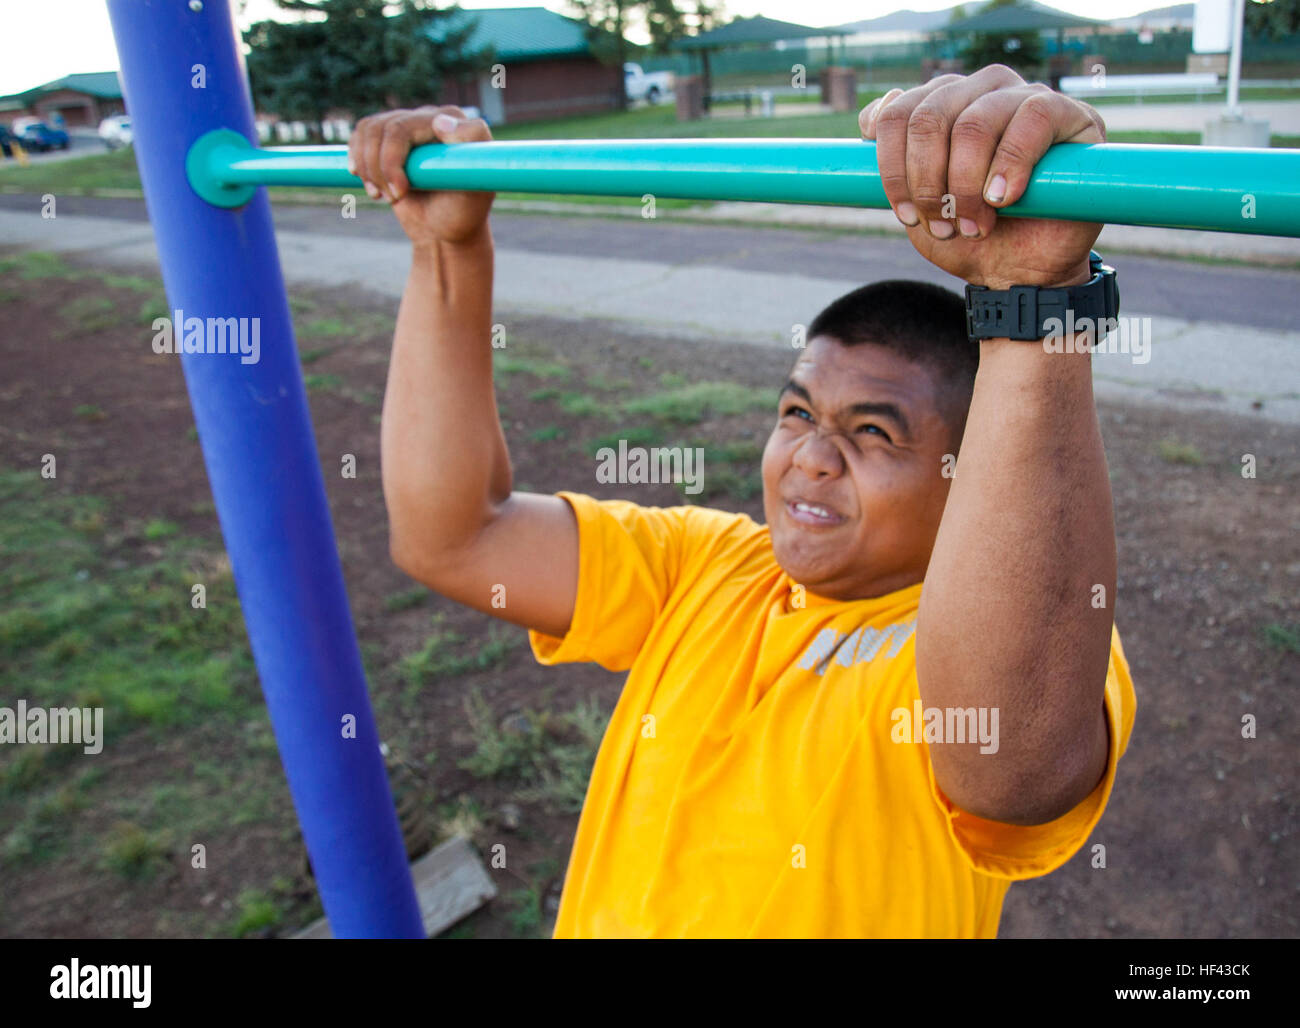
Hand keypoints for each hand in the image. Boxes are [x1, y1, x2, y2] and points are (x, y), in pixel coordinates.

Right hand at [347, 105, 494, 247]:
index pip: (405, 126)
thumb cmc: (463, 211)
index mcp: (453, 122)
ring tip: (382, 196)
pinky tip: (371, 185)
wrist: (444, 229)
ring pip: (368, 131)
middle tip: (394, 199)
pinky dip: (358, 161)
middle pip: (383, 128)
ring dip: (369, 168)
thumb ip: (472, 150)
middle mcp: (429, 117)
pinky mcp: (388, 139)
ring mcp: (407, 125)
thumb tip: (440, 121)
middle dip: (381, 169)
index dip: (393, 160)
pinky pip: (360, 136)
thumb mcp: (476, 188)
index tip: (400, 192)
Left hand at [860, 65, 1105, 290]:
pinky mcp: (1068, 115)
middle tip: (942, 226)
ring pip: (974, 124)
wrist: (1018, 274)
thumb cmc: (968, 235)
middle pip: (930, 117)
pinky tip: (1004, 199)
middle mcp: (981, 91)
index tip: (905, 216)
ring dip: (966, 186)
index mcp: (942, 103)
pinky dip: (1010, 165)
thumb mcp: (916, 206)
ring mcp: (1024, 97)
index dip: (892, 169)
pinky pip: (1031, 118)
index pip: (898, 114)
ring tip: (975, 225)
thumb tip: (872, 116)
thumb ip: (891, 165)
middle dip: (927, 183)